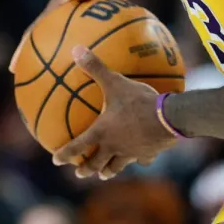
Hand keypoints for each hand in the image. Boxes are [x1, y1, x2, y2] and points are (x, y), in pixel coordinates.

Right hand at [10, 0, 137, 71]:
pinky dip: (87, 53)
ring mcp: (77, 17)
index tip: (14, 68)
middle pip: (44, 40)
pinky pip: (86, 40)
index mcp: (58, 4)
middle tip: (29, 81)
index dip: (23, 49)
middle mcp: (63, 12)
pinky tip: (94, 68)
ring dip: (59, 59)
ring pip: (63, 42)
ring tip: (58, 82)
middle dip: (35, 60)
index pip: (35, 30)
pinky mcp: (92, 20)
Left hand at [51, 46, 175, 178]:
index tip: (55, 160)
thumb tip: (76, 49)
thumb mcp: (115, 82)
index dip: (65, 154)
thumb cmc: (138, 101)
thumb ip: (95, 68)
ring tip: (105, 175)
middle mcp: (114, 147)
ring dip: (108, 171)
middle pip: (96, 164)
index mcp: (101, 133)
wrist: (168, 118)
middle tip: (80, 173)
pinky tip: (142, 159)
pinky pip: (142, 159)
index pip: (78, 147)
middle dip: (87, 169)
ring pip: (117, 166)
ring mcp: (131, 153)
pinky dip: (139, 160)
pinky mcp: (148, 153)